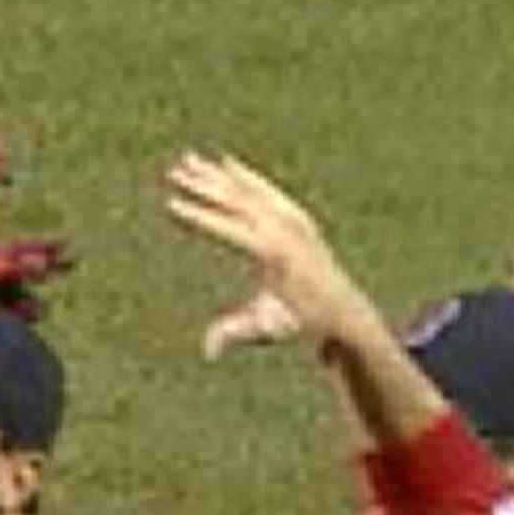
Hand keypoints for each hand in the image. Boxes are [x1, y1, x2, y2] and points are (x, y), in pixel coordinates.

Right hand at [163, 152, 380, 359]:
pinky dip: (244, 176)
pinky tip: (225, 162)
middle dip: (202, 185)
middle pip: (236, 200)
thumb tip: (207, 353)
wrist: (342, 308)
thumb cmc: (297, 320)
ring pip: (248, 189)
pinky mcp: (295, 215)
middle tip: (174, 172)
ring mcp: (292, 218)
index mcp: (274, 253)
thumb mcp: (264, 326)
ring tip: (188, 160)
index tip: (171, 204)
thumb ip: (231, 333)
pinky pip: (265, 189)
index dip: (198, 216)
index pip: (229, 228)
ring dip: (217, 175)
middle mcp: (284, 228)